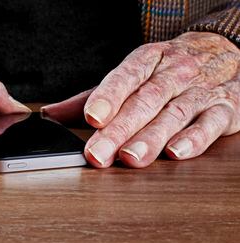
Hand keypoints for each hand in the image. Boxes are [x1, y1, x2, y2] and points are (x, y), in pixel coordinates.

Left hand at [42, 32, 239, 167]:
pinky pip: (210, 124)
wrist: (222, 52)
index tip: (91, 117)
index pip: (125, 78)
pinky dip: (194, 139)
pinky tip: (175, 153)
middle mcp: (173, 74)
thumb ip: (91, 97)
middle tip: (98, 154)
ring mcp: (199, 91)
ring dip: (150, 138)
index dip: (107, 97)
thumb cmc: (167, 71)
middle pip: (144, 102)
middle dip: (119, 130)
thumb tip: (51, 114)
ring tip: (130, 157)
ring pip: (173, 114)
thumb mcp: (130, 76)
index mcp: (147, 62)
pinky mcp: (224, 109)